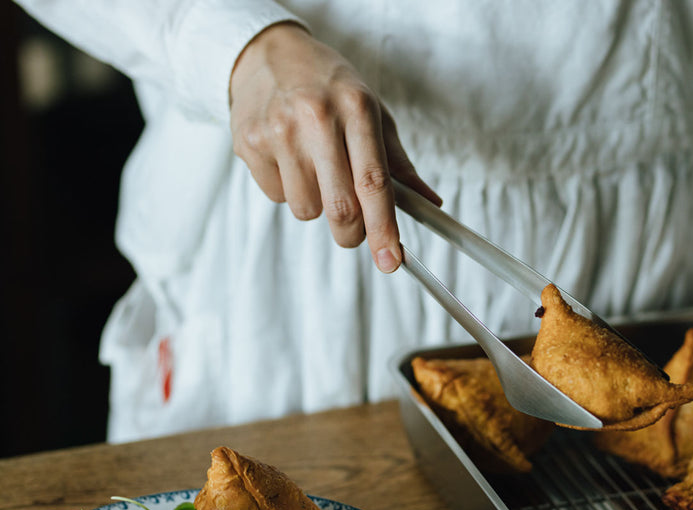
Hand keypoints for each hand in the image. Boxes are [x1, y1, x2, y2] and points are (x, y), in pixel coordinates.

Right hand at [228, 22, 440, 272]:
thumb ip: (399, 164)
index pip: (374, 182)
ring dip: (317, 205)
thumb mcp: (372, 112)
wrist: (267, 53)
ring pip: (306, 209)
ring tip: (316, 169)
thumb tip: (429, 205)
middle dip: (352, 233)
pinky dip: (288, 190)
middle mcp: (316, 117)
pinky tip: (288, 158)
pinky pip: (277, 197)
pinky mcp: (249, 142)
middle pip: (340, 208)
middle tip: (354, 229)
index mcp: (357, 108)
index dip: (384, 228)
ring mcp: (279, 130)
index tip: (392, 261)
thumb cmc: (329, 87)